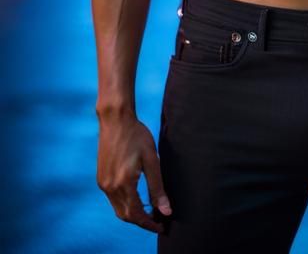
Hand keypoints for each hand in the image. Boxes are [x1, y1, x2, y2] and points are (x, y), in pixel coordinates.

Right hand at [97, 114, 171, 233]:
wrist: (116, 120)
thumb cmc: (137, 136)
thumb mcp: (152, 160)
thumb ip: (157, 187)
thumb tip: (166, 210)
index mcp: (124, 184)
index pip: (136, 214)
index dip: (149, 224)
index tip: (162, 227)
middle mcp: (109, 187)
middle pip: (125, 216)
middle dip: (142, 222)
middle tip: (158, 222)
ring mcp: (103, 184)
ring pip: (118, 209)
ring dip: (133, 214)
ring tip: (150, 212)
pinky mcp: (101, 178)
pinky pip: (113, 199)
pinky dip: (125, 204)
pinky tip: (137, 199)